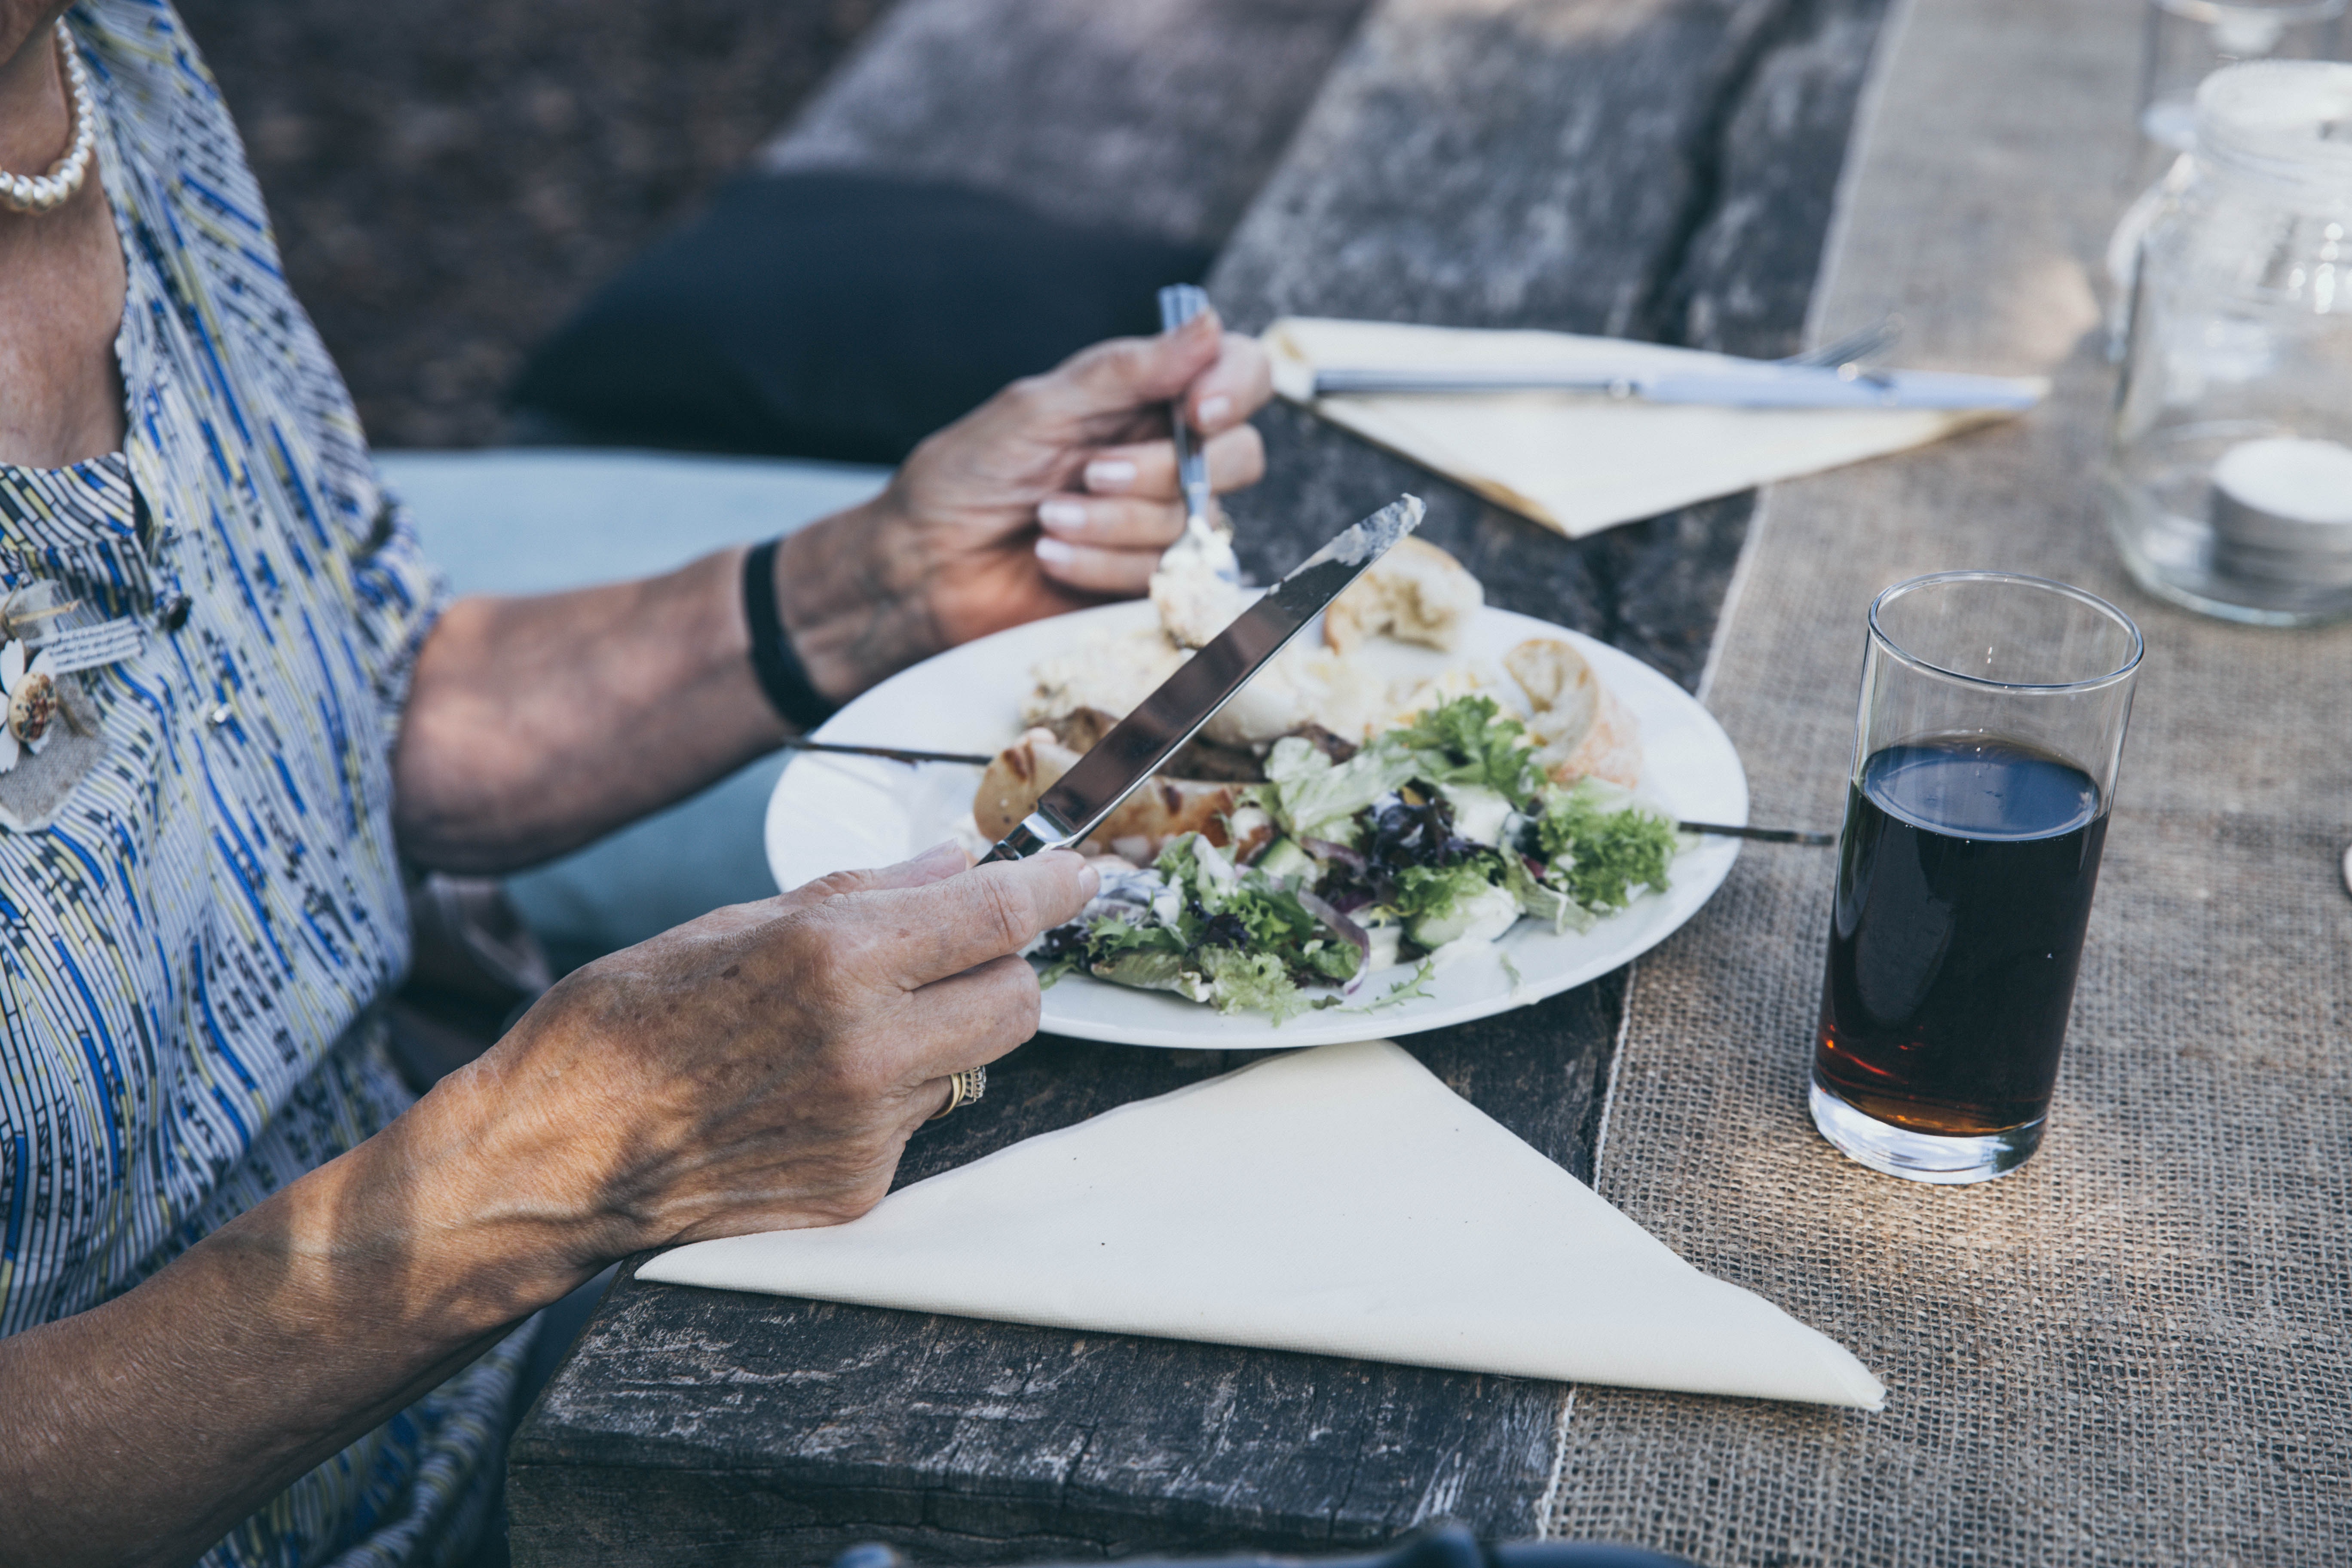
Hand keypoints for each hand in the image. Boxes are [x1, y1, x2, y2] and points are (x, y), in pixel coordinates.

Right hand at [439, 843, 1097, 1270]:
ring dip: (937, 1037)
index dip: (1051, 890)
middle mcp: (866, 1046)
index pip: (995, 915)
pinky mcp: (858, 1188)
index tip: (1079, 876)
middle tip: (956, 954)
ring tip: (842, 1030)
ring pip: (971, 1066)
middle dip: (1003, 970)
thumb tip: (954, 864)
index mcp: (832, 958)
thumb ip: (863, 896)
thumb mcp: (733, 922)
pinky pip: (917, 1124)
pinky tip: (809, 1090)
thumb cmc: (624, 1022)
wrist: (552, 1158)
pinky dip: (887, 1096)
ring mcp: (868, 1127)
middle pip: (1017, 1002)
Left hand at [775, 308, 1272, 701]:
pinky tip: (1049, 556)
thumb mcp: (1040, 407)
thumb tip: (1209, 323)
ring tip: (1046, 519)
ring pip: (1196, 521)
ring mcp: (1163, 523)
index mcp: (1148, 399)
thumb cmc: (970, 475)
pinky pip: (1164, 575)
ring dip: (1113, 521)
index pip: (1241, 375)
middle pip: (1237, 457)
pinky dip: (1100, 564)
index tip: (1197, 410)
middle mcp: (1169, 457)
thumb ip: (1127, 371)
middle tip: (1088, 472)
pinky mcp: (1149, 583)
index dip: (1236, 388)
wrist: (924, 564)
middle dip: (1159, 469)